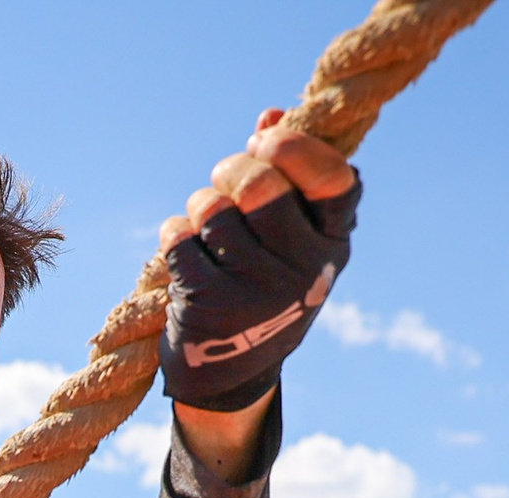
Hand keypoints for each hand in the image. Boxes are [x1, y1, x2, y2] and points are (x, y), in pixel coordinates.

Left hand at [159, 109, 359, 412]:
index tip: (265, 138)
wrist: (230, 372)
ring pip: (213, 208)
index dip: (295, 147)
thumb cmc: (261, 283)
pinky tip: (184, 251)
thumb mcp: (291, 237)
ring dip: (200, 206)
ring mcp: (258, 290)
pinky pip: (179, 238)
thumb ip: (287, 173)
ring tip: (206, 223)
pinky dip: (174, 235)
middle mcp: (305, 270)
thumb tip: (271, 114)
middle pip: (260, 184)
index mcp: (334, 244)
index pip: (333, 178)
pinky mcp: (211, 305)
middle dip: (231, 170)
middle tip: (224, 181)